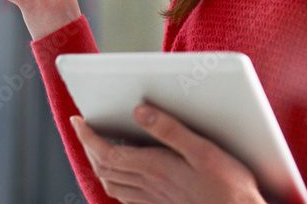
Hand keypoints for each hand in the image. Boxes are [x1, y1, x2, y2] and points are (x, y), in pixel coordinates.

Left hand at [71, 104, 267, 203]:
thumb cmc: (229, 188)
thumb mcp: (204, 151)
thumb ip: (170, 130)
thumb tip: (139, 110)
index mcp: (155, 168)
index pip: (106, 152)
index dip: (87, 137)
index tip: (77, 120)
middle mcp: (148, 187)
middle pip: (104, 168)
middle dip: (88, 147)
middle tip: (84, 128)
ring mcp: (153, 201)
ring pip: (111, 184)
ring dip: (98, 164)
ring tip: (97, 146)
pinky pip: (125, 197)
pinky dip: (115, 180)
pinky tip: (123, 174)